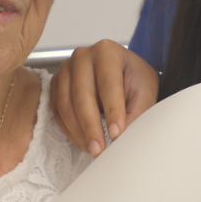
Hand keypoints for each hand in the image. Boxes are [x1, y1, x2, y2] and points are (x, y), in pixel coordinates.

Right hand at [50, 40, 158, 156]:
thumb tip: (119, 137)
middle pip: (81, 95)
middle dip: (91, 126)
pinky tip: (82, 142)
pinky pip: (57, 110)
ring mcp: (65, 69)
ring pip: (65, 104)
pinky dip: (68, 129)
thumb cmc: (134, 79)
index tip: (117, 134)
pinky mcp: (56, 84)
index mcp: (107, 51)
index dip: (112, 111)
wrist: (122, 71)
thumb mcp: (144, 92)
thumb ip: (136, 112)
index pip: (108, 84)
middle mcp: (82, 56)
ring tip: (92, 149)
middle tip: (100, 150)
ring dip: (78, 131)